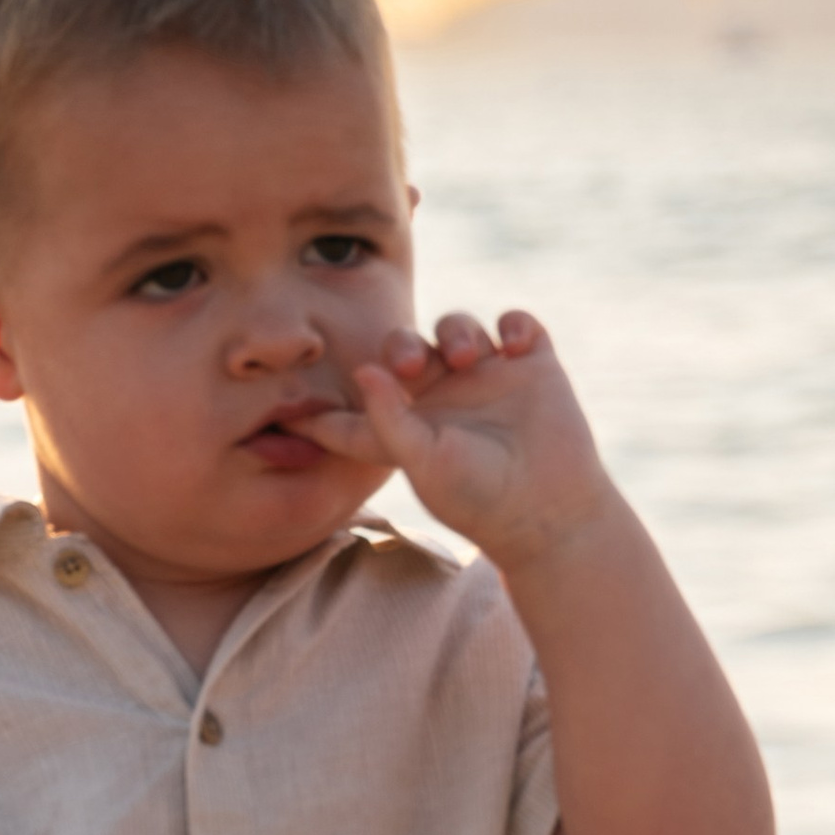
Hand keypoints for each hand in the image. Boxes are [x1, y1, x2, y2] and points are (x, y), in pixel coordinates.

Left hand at [311, 309, 613, 576]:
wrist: (549, 511)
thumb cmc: (479, 497)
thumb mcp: (422, 461)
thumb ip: (387, 418)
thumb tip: (363, 371)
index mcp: (406, 427)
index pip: (356, 411)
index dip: (323, 410)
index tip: (285, 410)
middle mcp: (443, 398)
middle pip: (405, 347)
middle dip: (401, 344)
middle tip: (412, 365)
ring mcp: (489, 379)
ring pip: (458, 327)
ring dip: (456, 330)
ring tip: (468, 358)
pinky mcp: (533, 368)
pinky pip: (517, 324)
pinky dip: (513, 323)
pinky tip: (514, 345)